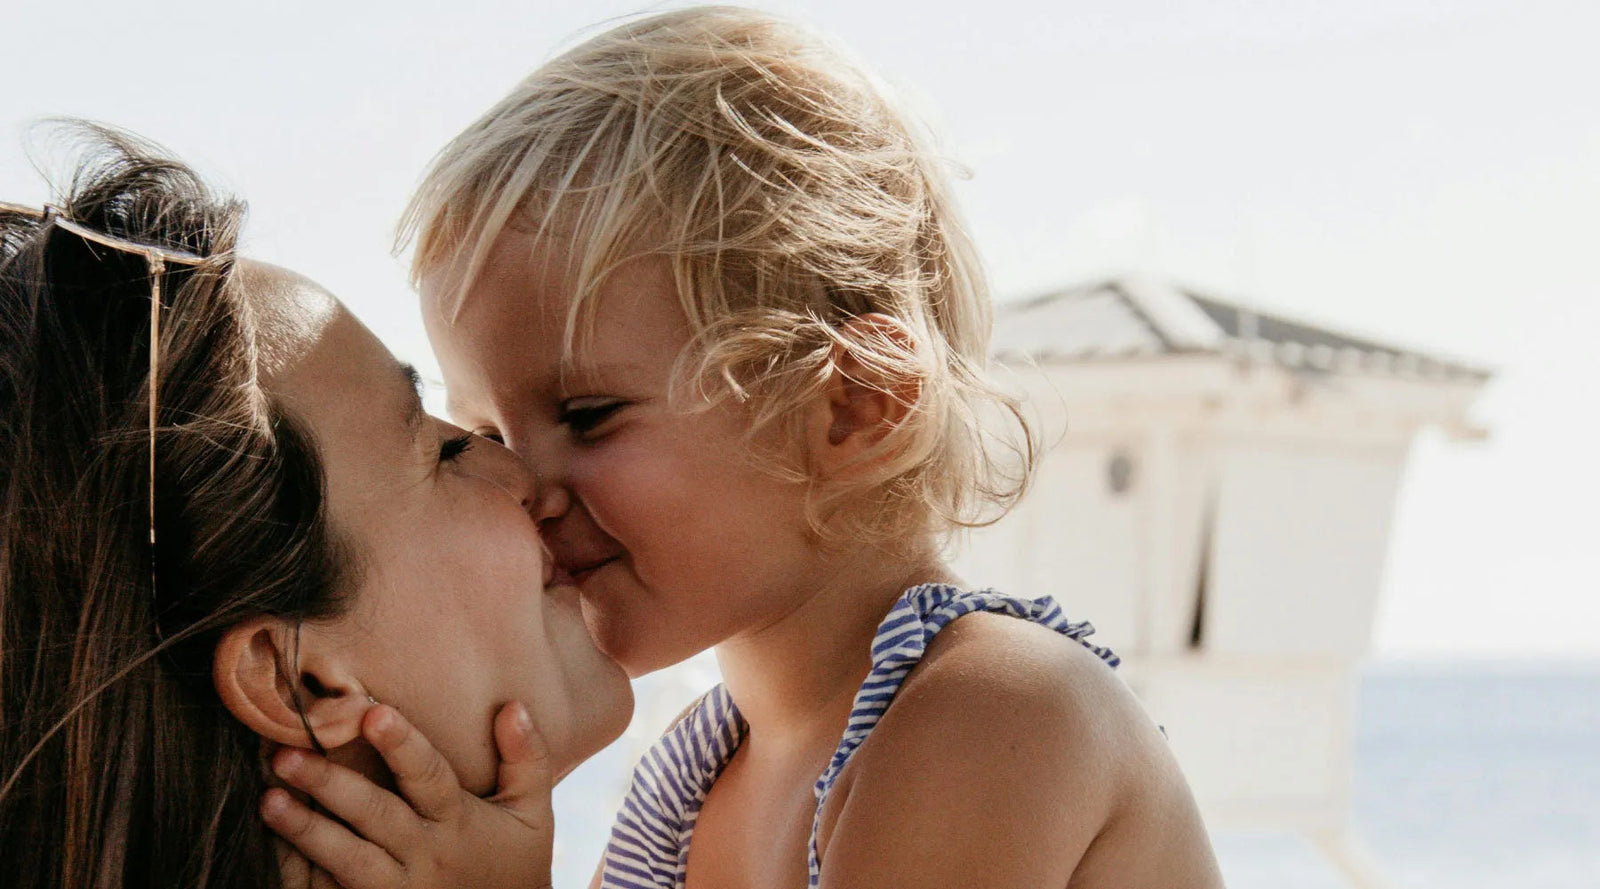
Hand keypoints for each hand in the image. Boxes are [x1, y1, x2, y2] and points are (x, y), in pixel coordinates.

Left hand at [261, 702, 554, 888]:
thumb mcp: (533, 815)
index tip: (373, 714)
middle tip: (288, 756)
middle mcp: (425, 854)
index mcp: (458, 820)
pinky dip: (301, 873)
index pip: (429, 776)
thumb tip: (513, 707)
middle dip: (331, 785)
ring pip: (347, 859)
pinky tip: (272, 849)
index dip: (403, 746)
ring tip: (268, 800)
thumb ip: (526, 760)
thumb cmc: (515, 866)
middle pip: (375, 815)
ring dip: (306, 830)